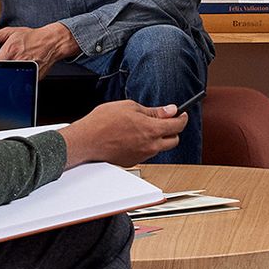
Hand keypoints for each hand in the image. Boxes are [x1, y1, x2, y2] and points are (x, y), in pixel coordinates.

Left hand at [0, 20, 79, 76]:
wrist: (52, 42)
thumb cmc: (33, 37)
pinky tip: (23, 71)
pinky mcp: (34, 77)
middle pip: (2, 73)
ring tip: (16, 67)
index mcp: (10, 51)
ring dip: (11, 76)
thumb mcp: (11, 32)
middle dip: (2, 72)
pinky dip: (21, 79)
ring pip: (12, 80)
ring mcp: (26, 70)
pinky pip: (22, 82)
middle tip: (6, 66)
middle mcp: (18, 61)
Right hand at [62, 99, 188, 169]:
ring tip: (145, 127)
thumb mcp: (131, 107)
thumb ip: (154, 111)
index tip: (181, 113)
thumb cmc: (103, 122)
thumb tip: (170, 110)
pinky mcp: (133, 161)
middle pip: (174, 140)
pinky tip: (135, 136)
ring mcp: (142, 156)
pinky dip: (147, 145)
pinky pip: (147, 153)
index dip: (182, 117)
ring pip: (160, 148)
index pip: (178, 125)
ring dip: (159, 138)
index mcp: (151, 130)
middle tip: (166, 120)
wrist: (86, 140)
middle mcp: (150, 146)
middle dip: (173, 130)